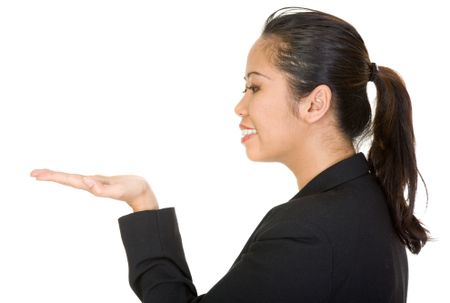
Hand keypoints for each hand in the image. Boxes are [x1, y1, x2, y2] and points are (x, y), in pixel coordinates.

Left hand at [30, 169, 158, 211]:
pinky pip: (81, 178)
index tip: (37, 175)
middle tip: (32, 173)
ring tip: (44, 174)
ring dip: (58, 176)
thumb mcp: (118, 190)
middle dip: (50, 176)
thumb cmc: (132, 191)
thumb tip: (85, 182)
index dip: (53, 176)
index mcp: (92, 186)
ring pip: (72, 179)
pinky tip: (71, 178)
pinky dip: (71, 177)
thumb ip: (102, 189)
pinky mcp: (100, 181)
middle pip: (67, 179)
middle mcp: (90, 185)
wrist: (142, 193)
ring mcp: (95, 183)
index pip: (68, 180)